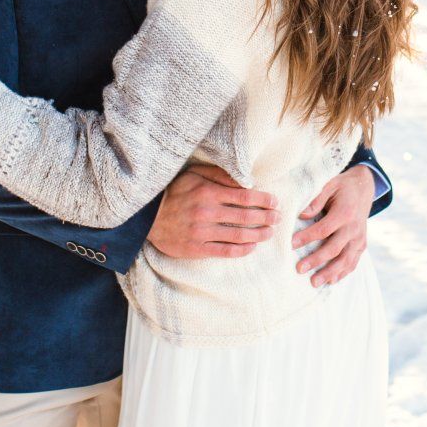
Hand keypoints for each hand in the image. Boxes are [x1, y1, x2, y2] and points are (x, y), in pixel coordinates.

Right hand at [148, 163, 278, 259]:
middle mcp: (207, 213)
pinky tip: (252, 247)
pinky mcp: (197, 249)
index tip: (275, 201)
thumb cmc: (174, 192)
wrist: (147, 217)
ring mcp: (202, 233)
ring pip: (239, 235)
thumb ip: (219, 176)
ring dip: (259, 234)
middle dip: (266, 217)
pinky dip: (242, 250)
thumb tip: (245, 179)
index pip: (245, 196)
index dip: (264, 199)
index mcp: (208, 192)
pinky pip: (225, 251)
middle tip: (278, 218)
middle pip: (246, 216)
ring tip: (270, 232)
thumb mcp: (193, 175)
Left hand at [291, 164, 373, 285]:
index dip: (307, 237)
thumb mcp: (329, 185)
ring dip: (330, 272)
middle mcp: (354, 228)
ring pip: (345, 259)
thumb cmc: (342, 187)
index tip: (291, 244)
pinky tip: (330, 281)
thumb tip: (301, 215)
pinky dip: (343, 273)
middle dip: (316, 260)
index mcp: (345, 212)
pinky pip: (353, 262)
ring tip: (314, 282)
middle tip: (299, 269)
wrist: (364, 188)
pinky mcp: (362, 245)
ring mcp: (359, 238)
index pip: (324, 229)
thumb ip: (316, 199)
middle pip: (334, 248)